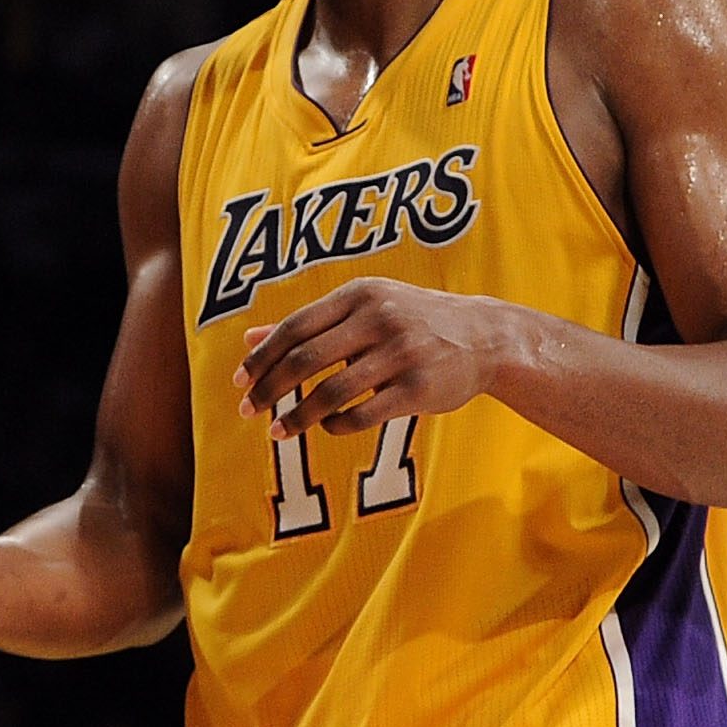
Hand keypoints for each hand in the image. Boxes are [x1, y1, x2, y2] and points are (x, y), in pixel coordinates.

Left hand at [233, 277, 509, 437]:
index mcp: (359, 295)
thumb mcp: (364, 308)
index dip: (262, 357)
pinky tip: (326, 427)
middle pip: (305, 359)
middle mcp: (378, 319)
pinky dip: (336, 425)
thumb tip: (248, 338)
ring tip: (278, 431)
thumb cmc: (412, 321)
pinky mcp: (419, 388)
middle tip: (248, 410)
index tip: (239, 381)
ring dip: (297, 416)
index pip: (295, 327)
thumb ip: (309, 324)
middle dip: (269, 388)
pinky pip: (363, 415)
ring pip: (331, 392)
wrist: (486, 336)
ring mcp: (401, 353)